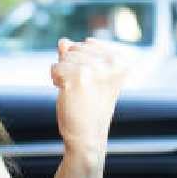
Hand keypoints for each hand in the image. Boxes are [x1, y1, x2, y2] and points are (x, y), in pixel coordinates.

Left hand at [50, 38, 129, 158]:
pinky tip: (67, 93)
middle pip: (75, 48)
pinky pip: (55, 68)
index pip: (88, 43)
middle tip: (82, 89)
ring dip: (63, 74)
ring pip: (64, 57)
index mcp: (121, 60)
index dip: (81, 62)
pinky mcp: (78, 77)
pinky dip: (56, 80)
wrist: (88, 136)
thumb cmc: (89, 107)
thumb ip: (77, 56)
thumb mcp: (89, 76)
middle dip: (71, 67)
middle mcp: (112, 62)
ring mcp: (95, 69)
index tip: (90, 81)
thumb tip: (63, 41)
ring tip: (76, 92)